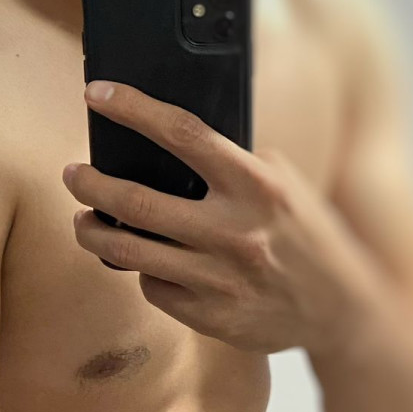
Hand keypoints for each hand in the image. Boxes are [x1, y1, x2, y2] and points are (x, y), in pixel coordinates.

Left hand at [62, 80, 363, 355]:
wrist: (340, 311)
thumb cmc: (306, 238)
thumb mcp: (285, 186)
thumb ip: (237, 165)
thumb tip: (169, 144)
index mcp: (257, 187)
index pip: (183, 134)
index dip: (134, 110)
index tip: (98, 94)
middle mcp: (236, 233)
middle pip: (136, 201)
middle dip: (90, 184)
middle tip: (72, 175)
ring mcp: (220, 280)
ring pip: (129, 252)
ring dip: (93, 233)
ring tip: (84, 221)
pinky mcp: (211, 317)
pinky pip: (154, 288)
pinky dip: (144, 272)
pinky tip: (148, 264)